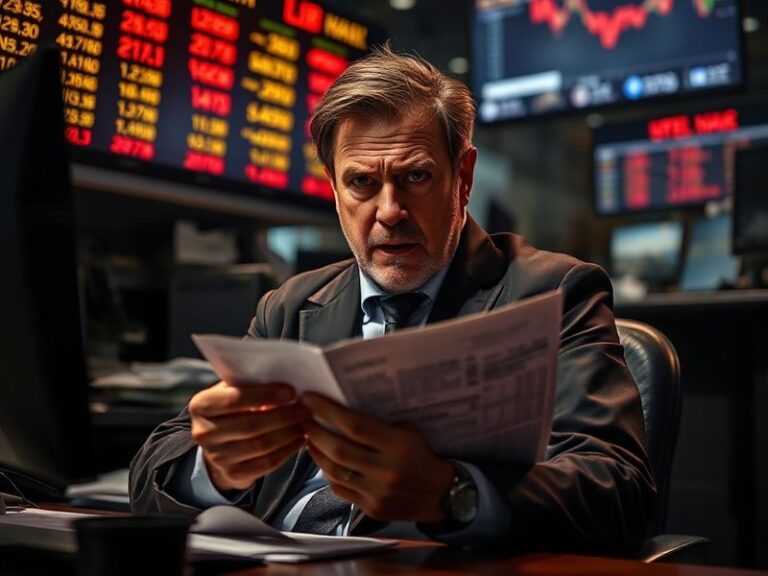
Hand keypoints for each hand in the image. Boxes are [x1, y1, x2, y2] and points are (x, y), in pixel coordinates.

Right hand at [188, 381, 310, 491]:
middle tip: (305, 408)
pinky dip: (287, 450)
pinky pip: (266, 463)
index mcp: (201, 405)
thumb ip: (249, 383)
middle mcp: (203, 433)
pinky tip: (300, 439)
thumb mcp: (232, 390)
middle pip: (251, 424)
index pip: (233, 399)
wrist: (219, 444)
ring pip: (261, 445)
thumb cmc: (233, 408)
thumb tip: (285, 377)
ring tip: (305, 422)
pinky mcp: (232, 474)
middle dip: (283, 415)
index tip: (290, 391)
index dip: (264, 395)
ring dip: (289, 433)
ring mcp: (216, 457)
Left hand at [300, 393, 454, 522]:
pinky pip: (340, 489)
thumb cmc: (420, 455)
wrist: (439, 494)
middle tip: (302, 418)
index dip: (328, 411)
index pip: (355, 425)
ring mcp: (377, 492)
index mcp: (398, 445)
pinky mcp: (371, 508)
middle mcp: (386, 470)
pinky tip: (323, 460)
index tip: (309, 399)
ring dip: (316, 452)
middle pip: (339, 449)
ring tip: (308, 437)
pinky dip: (328, 473)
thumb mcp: (408, 432)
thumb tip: (343, 410)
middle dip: (315, 431)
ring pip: (335, 470)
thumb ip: (379, 424)